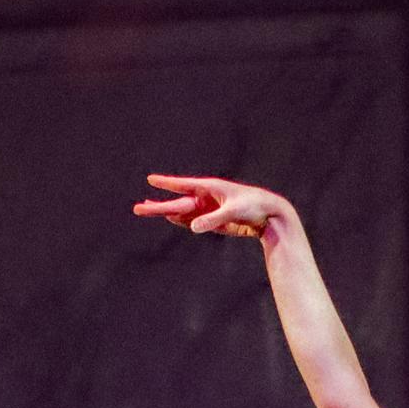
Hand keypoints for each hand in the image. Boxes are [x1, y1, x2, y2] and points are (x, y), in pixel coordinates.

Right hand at [132, 174, 291, 238]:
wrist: (270, 213)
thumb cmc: (253, 205)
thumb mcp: (233, 212)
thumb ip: (213, 220)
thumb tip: (194, 227)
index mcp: (209, 188)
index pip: (182, 185)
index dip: (166, 183)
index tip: (150, 179)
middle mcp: (206, 197)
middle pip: (177, 202)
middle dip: (158, 206)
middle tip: (138, 208)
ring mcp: (210, 209)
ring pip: (184, 212)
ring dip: (167, 212)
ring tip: (148, 209)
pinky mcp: (215, 220)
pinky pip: (195, 221)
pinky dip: (183, 221)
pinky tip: (172, 218)